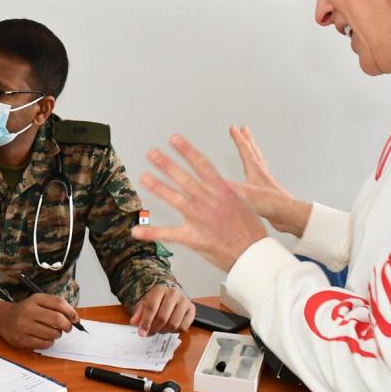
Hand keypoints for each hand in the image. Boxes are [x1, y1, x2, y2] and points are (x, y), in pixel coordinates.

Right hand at [0, 293, 78, 348]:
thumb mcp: (38, 301)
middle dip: (67, 325)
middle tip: (68, 328)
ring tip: (54, 332)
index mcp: (35, 299)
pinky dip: (49, 342)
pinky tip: (45, 338)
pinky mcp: (22, 339)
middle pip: (57, 319)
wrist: (3, 318)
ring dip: (58, 335)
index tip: (75, 318)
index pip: (59, 303)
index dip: (71, 312)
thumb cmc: (26, 310)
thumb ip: (56, 306)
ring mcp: (24, 326)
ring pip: (52, 333)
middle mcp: (29, 311)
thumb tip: (74, 317)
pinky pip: (44, 344)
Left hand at [129, 285, 195, 336]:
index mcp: (159, 290)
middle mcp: (173, 293)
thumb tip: (134, 323)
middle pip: (162, 317)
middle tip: (150, 333)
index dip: (145, 322)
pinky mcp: (192, 309)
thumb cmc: (157, 301)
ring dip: (164, 330)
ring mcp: (184, 301)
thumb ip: (139, 313)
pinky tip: (170, 327)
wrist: (171, 295)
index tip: (141, 333)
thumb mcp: (145, 304)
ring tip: (160, 329)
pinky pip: (183, 326)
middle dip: (154, 328)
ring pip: (173, 323)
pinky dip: (175, 331)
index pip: (151, 307)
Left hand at [130, 134, 270, 272]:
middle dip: (165, 163)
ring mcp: (198, 217)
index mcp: (221, 189)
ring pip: (173, 198)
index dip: (186, 149)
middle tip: (152, 153)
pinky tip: (137, 231)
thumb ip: (224, 190)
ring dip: (157, 186)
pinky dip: (151, 233)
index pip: (200, 164)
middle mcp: (207, 200)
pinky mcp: (192, 236)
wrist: (253, 252)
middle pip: (183, 177)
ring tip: (144, 176)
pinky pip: (168, 234)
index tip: (174, 138)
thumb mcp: (242, 201)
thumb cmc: (250, 229)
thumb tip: (216, 181)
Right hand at [229, 125, 311, 235]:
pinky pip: (259, 177)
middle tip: (245, 129)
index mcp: (256, 170)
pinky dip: (254, 172)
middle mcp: (262, 173)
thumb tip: (208, 183)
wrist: (289, 215)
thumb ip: (226, 188)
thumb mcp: (244, 194)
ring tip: (250, 148)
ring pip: (258, 162)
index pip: (245, 149)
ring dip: (253, 152)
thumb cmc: (271, 204)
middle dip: (248, 139)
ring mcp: (266, 183)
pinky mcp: (268, 193)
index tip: (233, 127)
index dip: (238, 138)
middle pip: (254, 151)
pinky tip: (251, 179)